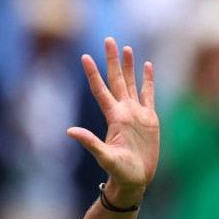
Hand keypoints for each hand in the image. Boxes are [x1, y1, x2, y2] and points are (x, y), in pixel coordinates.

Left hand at [67, 38, 159, 208]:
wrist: (135, 179)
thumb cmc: (119, 171)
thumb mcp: (104, 157)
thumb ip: (89, 143)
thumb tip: (68, 132)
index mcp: (113, 117)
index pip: (100, 90)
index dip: (93, 74)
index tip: (84, 57)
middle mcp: (123, 111)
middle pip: (116, 80)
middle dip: (112, 60)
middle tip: (108, 39)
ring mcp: (136, 114)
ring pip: (132, 84)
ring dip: (129, 66)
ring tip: (126, 48)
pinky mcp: (150, 119)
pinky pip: (150, 95)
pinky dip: (148, 80)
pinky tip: (148, 66)